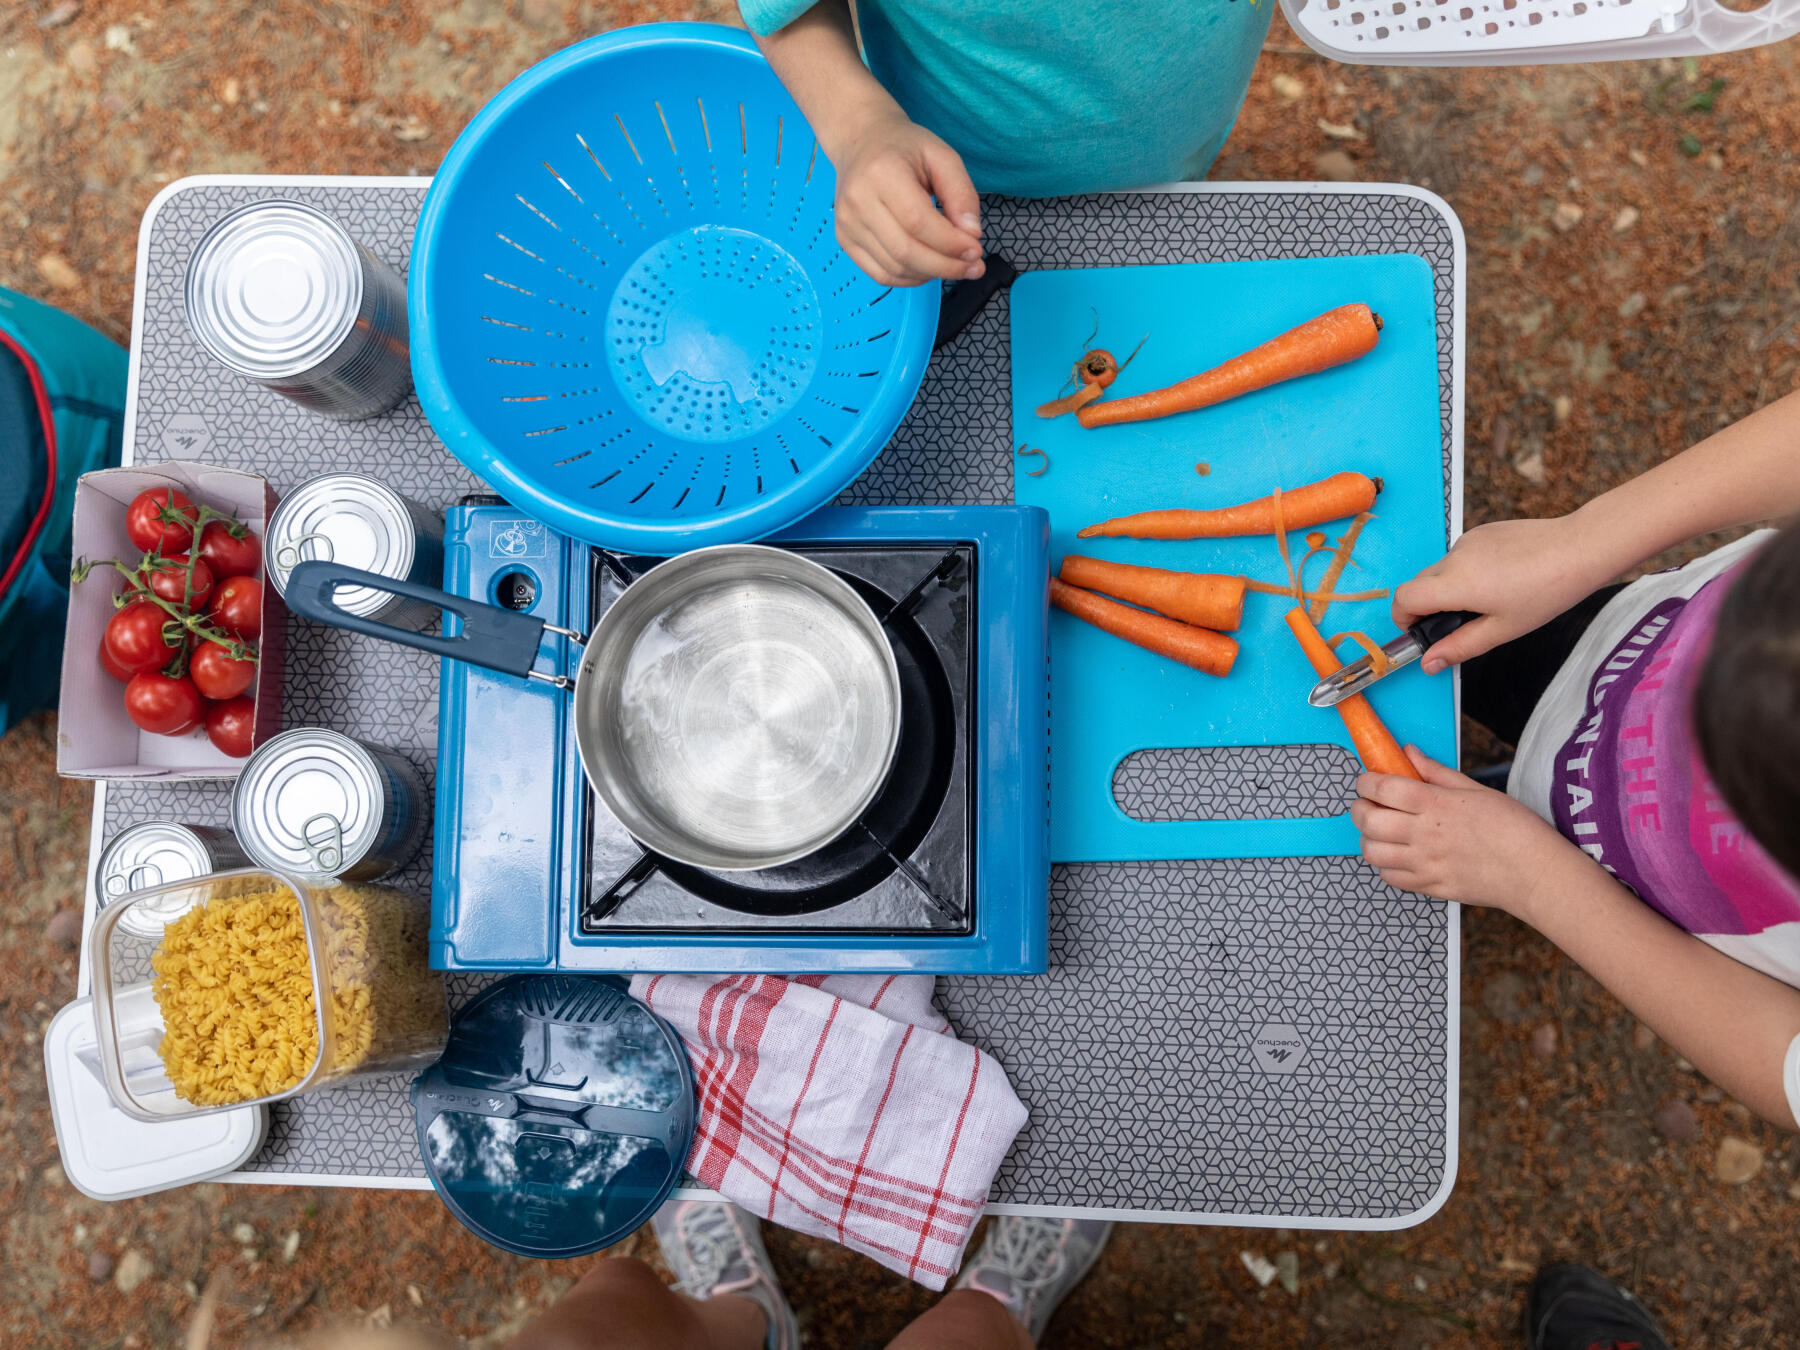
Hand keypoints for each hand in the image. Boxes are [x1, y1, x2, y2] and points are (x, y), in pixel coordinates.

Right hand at [830, 109, 982, 287]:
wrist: (860, 142)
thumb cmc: (904, 148)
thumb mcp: (941, 156)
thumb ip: (961, 193)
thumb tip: (971, 235)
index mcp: (881, 173)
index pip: (918, 222)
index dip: (950, 243)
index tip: (975, 250)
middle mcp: (857, 201)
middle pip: (905, 251)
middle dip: (945, 266)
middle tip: (973, 267)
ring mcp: (847, 224)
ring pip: (894, 268)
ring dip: (931, 274)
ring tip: (956, 267)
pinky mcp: (845, 240)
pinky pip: (880, 274)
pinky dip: (910, 279)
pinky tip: (930, 269)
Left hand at [1350, 746, 1590, 915]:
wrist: (1534, 872)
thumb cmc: (1513, 828)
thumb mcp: (1476, 789)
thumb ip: (1436, 772)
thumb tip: (1410, 753)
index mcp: (1436, 804)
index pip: (1382, 788)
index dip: (1366, 781)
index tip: (1367, 780)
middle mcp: (1424, 834)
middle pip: (1368, 820)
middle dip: (1359, 808)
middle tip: (1367, 804)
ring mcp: (1425, 863)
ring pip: (1372, 852)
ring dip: (1368, 838)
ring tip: (1379, 831)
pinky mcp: (1430, 886)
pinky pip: (1390, 878)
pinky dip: (1385, 866)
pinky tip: (1397, 855)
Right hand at [1392, 516, 1617, 671]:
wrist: (1579, 548)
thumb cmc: (1546, 591)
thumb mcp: (1503, 629)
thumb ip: (1460, 646)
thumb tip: (1429, 663)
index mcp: (1455, 584)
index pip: (1402, 598)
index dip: (1403, 619)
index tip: (1420, 632)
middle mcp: (1454, 557)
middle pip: (1418, 584)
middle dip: (1427, 606)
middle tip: (1459, 623)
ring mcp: (1468, 541)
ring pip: (1440, 570)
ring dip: (1449, 588)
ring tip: (1490, 600)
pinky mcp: (1482, 531)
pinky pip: (1461, 555)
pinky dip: (1468, 571)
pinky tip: (1501, 579)